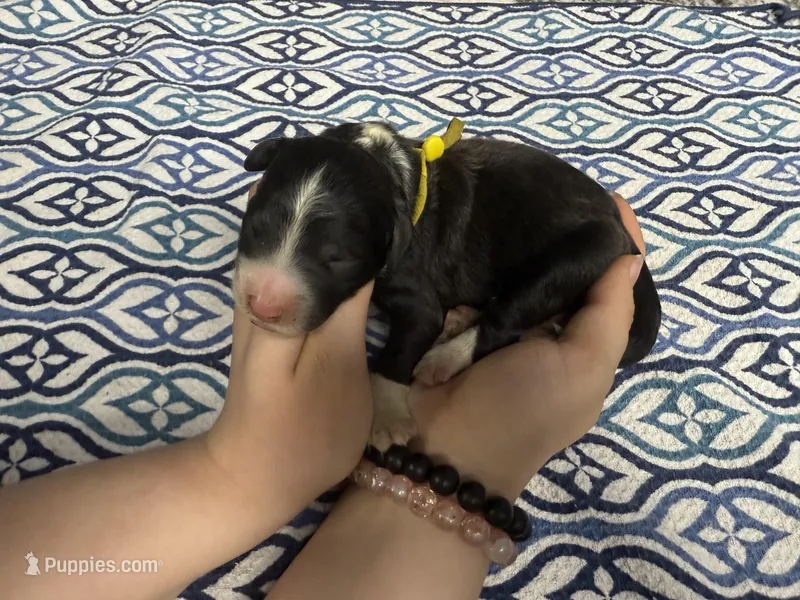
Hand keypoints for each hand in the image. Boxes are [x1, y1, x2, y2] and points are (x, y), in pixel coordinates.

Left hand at [203, 184, 373, 518]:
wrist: (255, 476)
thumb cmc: (300, 432)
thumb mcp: (333, 371)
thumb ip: (343, 309)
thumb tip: (361, 249)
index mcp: (275, 294)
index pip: (309, 227)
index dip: (342, 197)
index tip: (380, 175)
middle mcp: (260, 285)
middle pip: (293, 222)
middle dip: (331, 195)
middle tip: (383, 175)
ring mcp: (261, 300)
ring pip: (291, 238)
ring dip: (325, 216)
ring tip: (372, 194)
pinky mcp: (271, 316)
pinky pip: (295, 265)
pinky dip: (319, 248)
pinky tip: (350, 243)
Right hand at [409, 193, 646, 497]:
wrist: (449, 445)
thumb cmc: (526, 406)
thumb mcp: (584, 366)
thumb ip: (610, 312)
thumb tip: (630, 257)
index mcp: (588, 343)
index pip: (615, 285)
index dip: (619, 244)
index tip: (611, 198)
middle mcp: (553, 330)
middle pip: (571, 273)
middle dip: (569, 234)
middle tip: (559, 187)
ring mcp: (508, 324)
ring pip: (528, 271)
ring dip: (528, 240)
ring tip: (526, 192)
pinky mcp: (468, 320)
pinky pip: (487, 279)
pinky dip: (490, 256)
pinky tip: (490, 223)